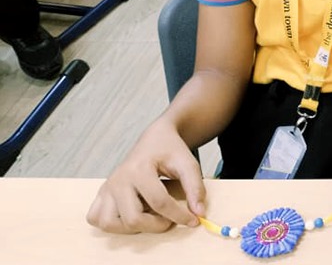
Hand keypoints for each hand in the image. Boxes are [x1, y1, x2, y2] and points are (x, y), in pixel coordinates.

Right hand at [86, 120, 205, 233]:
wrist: (154, 139)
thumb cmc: (170, 150)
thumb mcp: (187, 163)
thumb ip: (195, 187)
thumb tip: (199, 213)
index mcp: (139, 169)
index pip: (159, 203)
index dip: (179, 216)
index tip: (193, 221)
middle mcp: (118, 179)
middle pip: (132, 218)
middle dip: (155, 226)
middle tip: (169, 219)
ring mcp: (107, 187)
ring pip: (109, 223)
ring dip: (131, 228)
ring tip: (149, 216)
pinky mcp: (101, 193)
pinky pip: (96, 218)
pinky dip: (112, 224)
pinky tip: (130, 216)